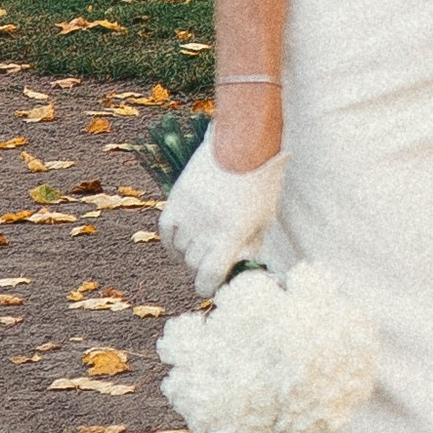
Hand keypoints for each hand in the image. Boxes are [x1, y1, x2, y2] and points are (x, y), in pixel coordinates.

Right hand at [159, 130, 286, 297]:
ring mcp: (188, 214)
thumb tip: (239, 267)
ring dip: (190, 254)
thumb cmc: (261, 182)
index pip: (210, 276)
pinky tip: (181, 245)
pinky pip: (167, 232)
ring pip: (180, 250)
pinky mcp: (176, 200)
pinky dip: (173, 243)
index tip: (212, 288)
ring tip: (202, 248)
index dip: (209, 287)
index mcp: (230, 235)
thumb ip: (251, 246)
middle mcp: (205, 228)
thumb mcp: (265, 218)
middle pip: (194, 265)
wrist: (243, 144)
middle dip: (204, 269)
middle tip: (213, 264)